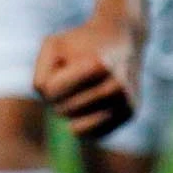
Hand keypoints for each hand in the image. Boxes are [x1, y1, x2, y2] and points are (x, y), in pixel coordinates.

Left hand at [33, 13, 141, 139]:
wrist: (123, 38)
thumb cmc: (80, 43)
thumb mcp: (52, 46)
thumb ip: (41, 76)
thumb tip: (54, 105)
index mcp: (98, 66)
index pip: (51, 92)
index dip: (48, 80)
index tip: (60, 67)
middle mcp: (116, 86)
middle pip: (63, 110)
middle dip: (58, 97)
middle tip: (71, 78)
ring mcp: (126, 102)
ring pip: (77, 128)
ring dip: (70, 111)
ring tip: (80, 90)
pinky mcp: (131, 113)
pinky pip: (95, 134)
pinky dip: (84, 122)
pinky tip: (90, 103)